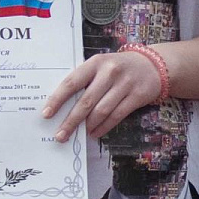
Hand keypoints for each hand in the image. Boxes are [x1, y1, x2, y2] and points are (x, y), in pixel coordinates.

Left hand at [41, 48, 164, 141]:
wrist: (152, 64)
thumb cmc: (118, 67)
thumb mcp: (101, 66)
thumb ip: (85, 81)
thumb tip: (62, 107)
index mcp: (96, 63)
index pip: (72, 82)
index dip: (57, 99)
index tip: (46, 114)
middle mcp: (110, 72)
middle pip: (86, 101)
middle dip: (71, 121)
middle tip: (60, 135)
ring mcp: (125, 84)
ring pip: (101, 111)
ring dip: (87, 126)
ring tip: (79, 135)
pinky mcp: (137, 96)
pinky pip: (116, 116)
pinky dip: (103, 127)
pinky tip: (95, 133)